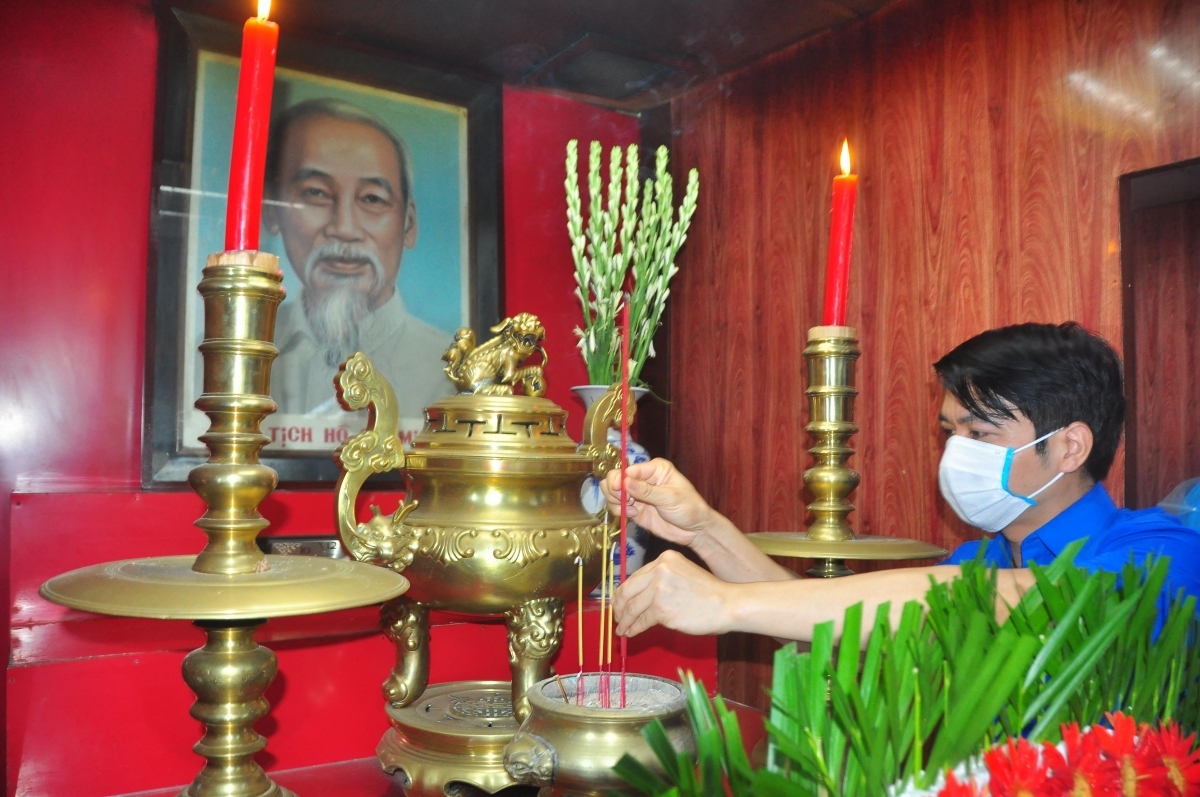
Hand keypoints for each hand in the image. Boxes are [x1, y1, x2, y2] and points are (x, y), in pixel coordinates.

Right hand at [600, 458, 711, 548]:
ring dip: (616, 502)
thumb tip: (624, 481)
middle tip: (626, 502)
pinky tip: (633, 514)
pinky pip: (617, 506)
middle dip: (615, 490)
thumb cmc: (689, 508)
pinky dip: (619, 511)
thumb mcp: (670, 497)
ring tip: (631, 510)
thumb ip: (646, 491)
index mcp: (654, 469)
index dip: (619, 478)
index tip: (618, 490)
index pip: (629, 469)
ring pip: (612, 492)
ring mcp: (637, 494)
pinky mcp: (634, 508)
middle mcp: (643, 479)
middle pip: (615, 478)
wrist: (694, 530)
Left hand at [612, 550, 732, 637]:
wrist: (726, 604)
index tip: (618, 601)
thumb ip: (660, 580)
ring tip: (621, 629)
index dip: (623, 592)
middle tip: (616, 616)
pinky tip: (631, 632)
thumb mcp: (682, 574)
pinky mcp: (661, 609)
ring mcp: (659, 589)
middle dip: (619, 606)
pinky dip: (633, 628)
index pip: (636, 576)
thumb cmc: (708, 593)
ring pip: (632, 607)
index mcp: (665, 559)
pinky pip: (641, 621)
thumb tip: (635, 597)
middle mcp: (659, 570)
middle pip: (628, 590)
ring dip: (625, 620)